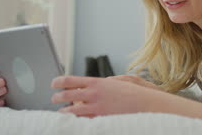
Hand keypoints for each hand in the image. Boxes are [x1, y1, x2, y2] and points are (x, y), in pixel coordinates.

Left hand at [51, 76, 201, 118]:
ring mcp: (96, 108)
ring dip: (65, 112)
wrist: (148, 104)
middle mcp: (94, 94)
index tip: (53, 83)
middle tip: (54, 98)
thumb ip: (109, 81)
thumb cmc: (137, 92)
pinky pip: (83, 121)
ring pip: (73, 110)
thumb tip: (102, 82)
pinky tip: (73, 122)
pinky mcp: (101, 119)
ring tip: (61, 113)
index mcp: (98, 82)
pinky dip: (76, 121)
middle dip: (58, 97)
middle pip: (68, 95)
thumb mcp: (123, 79)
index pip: (71, 80)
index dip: (59, 81)